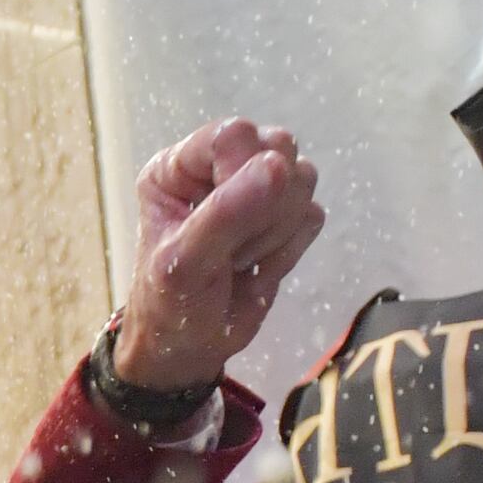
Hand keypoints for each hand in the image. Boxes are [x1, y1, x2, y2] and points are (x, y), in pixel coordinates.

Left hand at [112, 120, 326, 394]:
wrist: (191, 348)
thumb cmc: (170, 304)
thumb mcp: (186, 263)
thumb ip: (227, 214)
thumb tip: (278, 166)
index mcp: (180, 165)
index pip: (234, 135)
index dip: (242, 174)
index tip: (226, 222)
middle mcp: (219, 166)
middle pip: (277, 148)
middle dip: (262, 208)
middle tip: (229, 249)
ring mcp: (257, 188)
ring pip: (302, 179)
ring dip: (274, 232)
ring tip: (238, 259)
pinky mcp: (286, 216)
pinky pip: (312, 214)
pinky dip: (289, 249)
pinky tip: (258, 265)